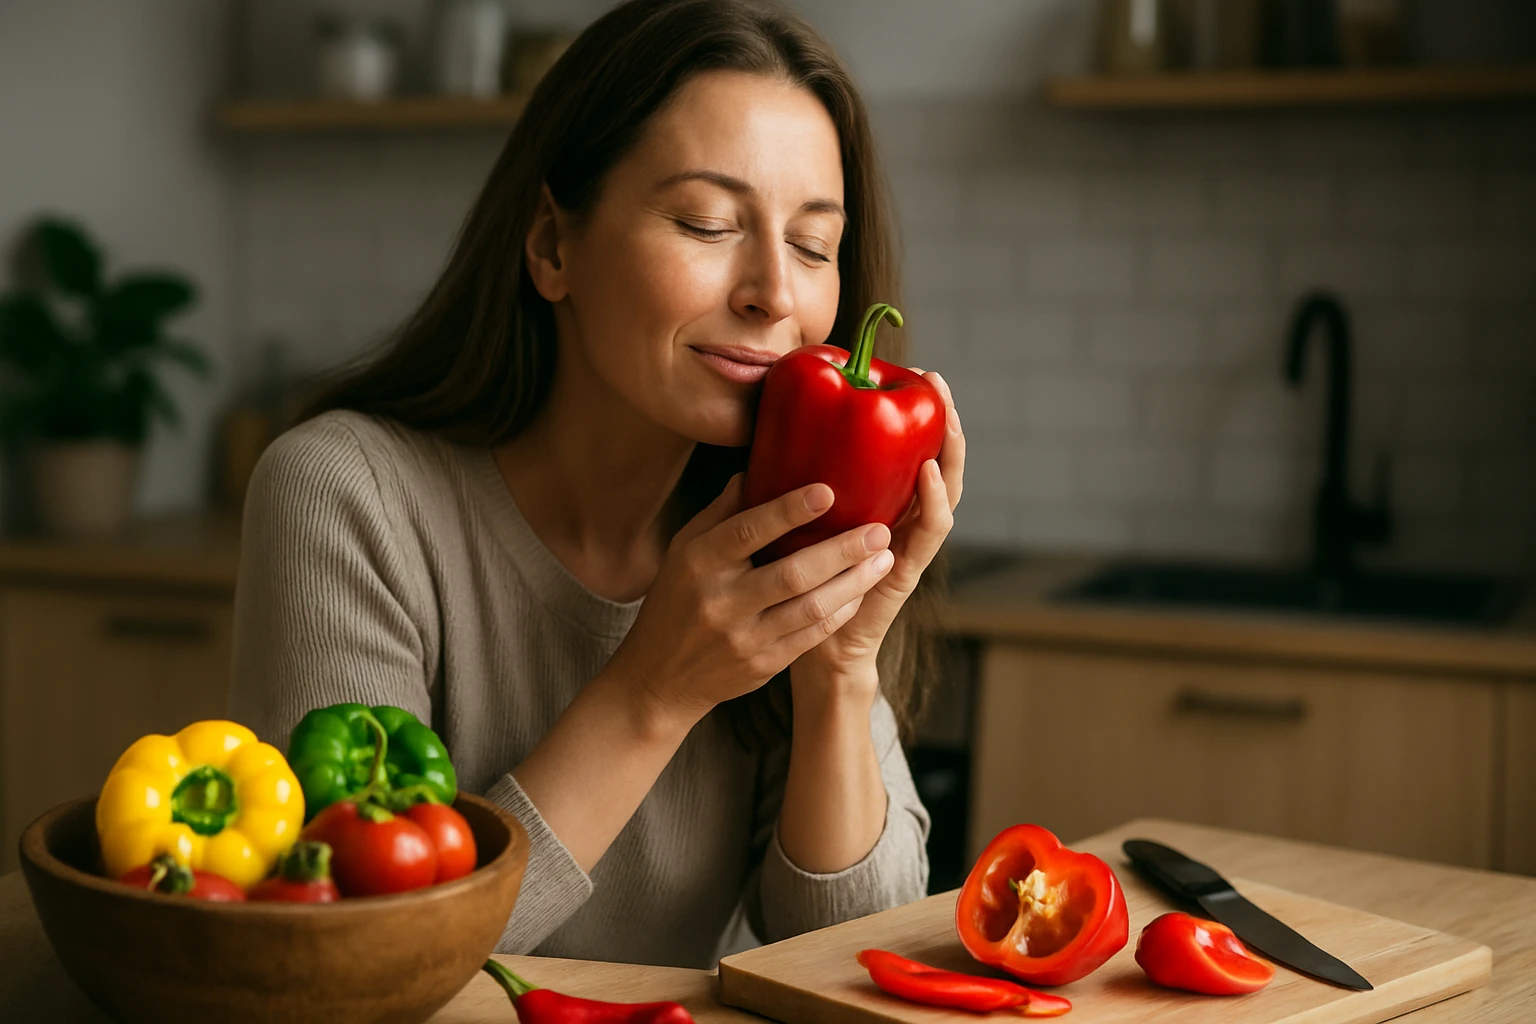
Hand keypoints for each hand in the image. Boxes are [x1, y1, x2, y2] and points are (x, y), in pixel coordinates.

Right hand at [606, 474, 895, 727]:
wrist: (659, 677)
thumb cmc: (676, 600)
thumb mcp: (684, 550)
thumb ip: (719, 513)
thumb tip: (753, 470)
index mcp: (700, 563)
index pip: (747, 532)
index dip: (788, 511)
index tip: (827, 491)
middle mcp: (721, 601)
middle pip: (791, 573)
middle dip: (842, 551)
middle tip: (879, 530)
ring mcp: (744, 637)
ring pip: (811, 607)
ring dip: (854, 583)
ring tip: (884, 559)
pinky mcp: (763, 665)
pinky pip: (812, 635)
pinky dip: (840, 612)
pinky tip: (862, 592)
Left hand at [794, 370, 964, 692]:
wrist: (810, 653)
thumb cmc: (798, 589)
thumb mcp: (796, 529)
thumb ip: (791, 494)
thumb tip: (758, 449)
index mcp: (883, 506)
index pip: (912, 450)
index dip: (919, 414)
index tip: (915, 373)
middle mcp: (905, 521)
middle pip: (939, 461)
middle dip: (944, 420)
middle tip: (937, 381)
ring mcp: (912, 546)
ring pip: (947, 491)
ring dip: (950, 451)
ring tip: (944, 415)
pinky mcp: (908, 571)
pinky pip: (931, 532)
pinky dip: (933, 499)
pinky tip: (926, 470)